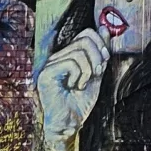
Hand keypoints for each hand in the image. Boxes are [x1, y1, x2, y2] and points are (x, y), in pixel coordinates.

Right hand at [37, 28, 109, 150]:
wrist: (70, 122)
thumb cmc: (80, 102)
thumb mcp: (96, 73)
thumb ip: (100, 52)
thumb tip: (105, 28)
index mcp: (68, 55)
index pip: (86, 33)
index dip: (100, 43)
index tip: (104, 61)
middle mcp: (57, 56)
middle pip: (84, 39)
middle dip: (97, 57)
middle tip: (96, 74)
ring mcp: (50, 64)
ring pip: (79, 51)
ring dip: (89, 70)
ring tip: (83, 84)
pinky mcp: (46, 73)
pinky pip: (71, 62)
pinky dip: (80, 76)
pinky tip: (74, 87)